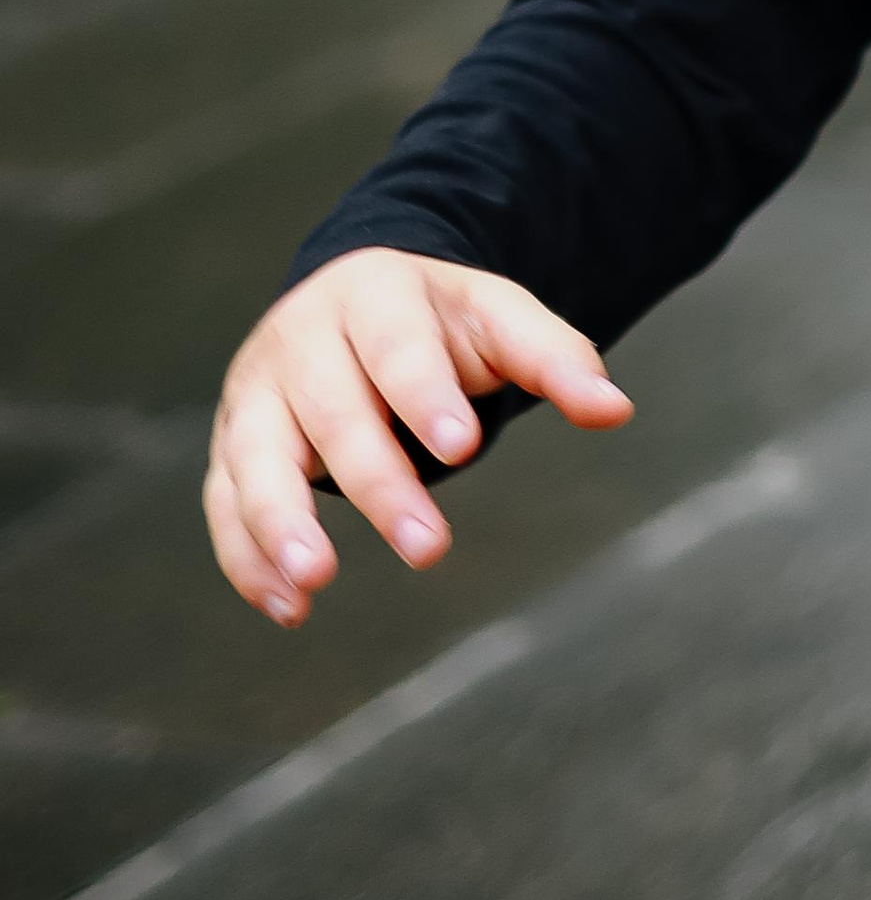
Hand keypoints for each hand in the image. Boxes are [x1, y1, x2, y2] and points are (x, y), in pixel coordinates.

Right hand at [205, 250, 631, 626]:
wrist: (353, 296)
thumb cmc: (437, 320)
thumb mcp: (497, 318)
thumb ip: (554, 358)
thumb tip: (615, 410)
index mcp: (374, 292)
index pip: (397, 345)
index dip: (426, 395)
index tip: (460, 448)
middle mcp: (302, 338)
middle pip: (333, 412)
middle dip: (378, 483)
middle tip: (428, 549)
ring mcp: (258, 392)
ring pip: (258, 458)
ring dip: (280, 523)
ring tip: (314, 583)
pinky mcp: (234, 443)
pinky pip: (225, 501)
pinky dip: (247, 556)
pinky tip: (287, 607)